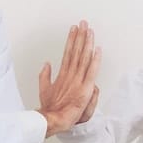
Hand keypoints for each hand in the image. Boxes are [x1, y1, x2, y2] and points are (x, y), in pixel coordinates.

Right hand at [38, 20, 101, 136]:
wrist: (54, 119)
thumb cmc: (50, 107)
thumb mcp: (44, 89)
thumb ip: (45, 76)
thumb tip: (46, 64)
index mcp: (62, 74)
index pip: (68, 52)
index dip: (71, 40)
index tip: (74, 29)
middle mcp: (70, 74)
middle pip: (76, 51)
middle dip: (80, 36)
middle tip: (83, 23)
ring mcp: (78, 80)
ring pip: (84, 58)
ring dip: (87, 43)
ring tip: (89, 31)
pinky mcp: (85, 88)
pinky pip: (92, 71)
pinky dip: (95, 60)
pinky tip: (97, 49)